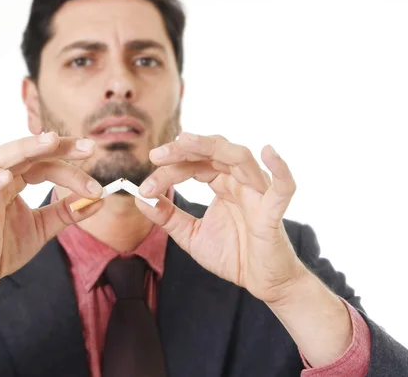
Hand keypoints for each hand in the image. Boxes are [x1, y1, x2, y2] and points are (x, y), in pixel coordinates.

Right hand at [0, 132, 103, 300]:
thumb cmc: (1, 249)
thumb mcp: (42, 227)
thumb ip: (67, 212)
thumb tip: (100, 200)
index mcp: (14, 181)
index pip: (43, 162)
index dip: (70, 163)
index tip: (97, 176)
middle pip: (26, 153)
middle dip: (56, 146)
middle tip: (88, 147)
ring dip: (24, 149)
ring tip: (49, 141)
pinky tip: (5, 178)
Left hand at [136, 132, 306, 304]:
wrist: (261, 283)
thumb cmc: (233, 255)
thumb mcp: (190, 235)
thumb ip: (167, 217)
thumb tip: (139, 199)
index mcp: (222, 183)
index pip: (193, 165)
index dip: (167, 171)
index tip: (144, 188)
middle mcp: (240, 181)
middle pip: (213, 152)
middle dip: (183, 150)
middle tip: (156, 155)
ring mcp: (258, 193)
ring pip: (240, 157)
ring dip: (212, 147)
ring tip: (185, 140)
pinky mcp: (273, 213)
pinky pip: (283, 188)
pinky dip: (280, 168)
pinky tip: (269, 152)